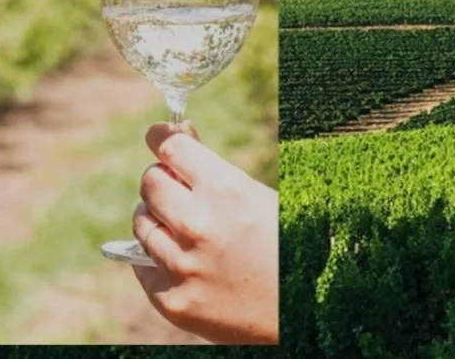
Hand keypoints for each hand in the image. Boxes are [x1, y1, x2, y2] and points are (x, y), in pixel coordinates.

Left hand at [130, 122, 278, 344]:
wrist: (312, 318)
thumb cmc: (291, 251)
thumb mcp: (262, 197)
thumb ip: (214, 170)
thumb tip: (175, 135)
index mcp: (225, 189)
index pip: (169, 147)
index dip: (163, 138)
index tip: (159, 137)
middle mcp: (198, 224)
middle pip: (150, 182)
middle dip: (163, 182)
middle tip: (181, 193)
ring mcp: (183, 266)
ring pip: (142, 223)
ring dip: (158, 220)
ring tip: (184, 230)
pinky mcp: (174, 302)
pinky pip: (142, 265)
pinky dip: (156, 259)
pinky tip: (182, 261)